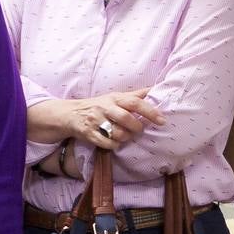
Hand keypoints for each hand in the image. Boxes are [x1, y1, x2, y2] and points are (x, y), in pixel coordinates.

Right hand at [30, 87, 163, 152]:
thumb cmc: (101, 105)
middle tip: (138, 130)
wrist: (72, 113)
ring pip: (117, 133)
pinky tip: (115, 142)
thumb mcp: (116, 97)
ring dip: (125, 137)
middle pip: (125, 118)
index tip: (162, 120)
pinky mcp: (88, 133)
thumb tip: (157, 88)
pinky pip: (107, 143)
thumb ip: (136, 95)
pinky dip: (114, 145)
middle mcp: (105, 107)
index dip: (150, 111)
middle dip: (136, 127)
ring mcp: (96, 121)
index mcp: (115, 98)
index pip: (135, 102)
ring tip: (126, 136)